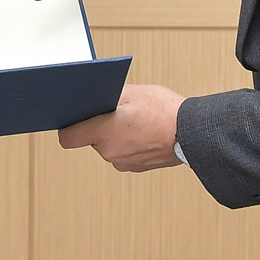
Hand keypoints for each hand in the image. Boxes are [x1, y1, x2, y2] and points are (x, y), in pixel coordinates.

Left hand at [58, 83, 185, 171]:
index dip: (70, 126)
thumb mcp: (133, 92)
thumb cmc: (163, 110)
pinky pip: (123, 154)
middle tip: (116, 111)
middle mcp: (109, 152)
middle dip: (99, 126)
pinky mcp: (136, 168)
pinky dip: (129, 144)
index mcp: (103, 132)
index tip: (78, 117)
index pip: (67, 137)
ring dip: (116, 135)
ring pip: (109, 146)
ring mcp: (123, 163)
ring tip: (135, 121)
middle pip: (91, 139)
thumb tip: (94, 97)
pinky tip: (144, 131)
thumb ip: (108, 96)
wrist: (192, 133)